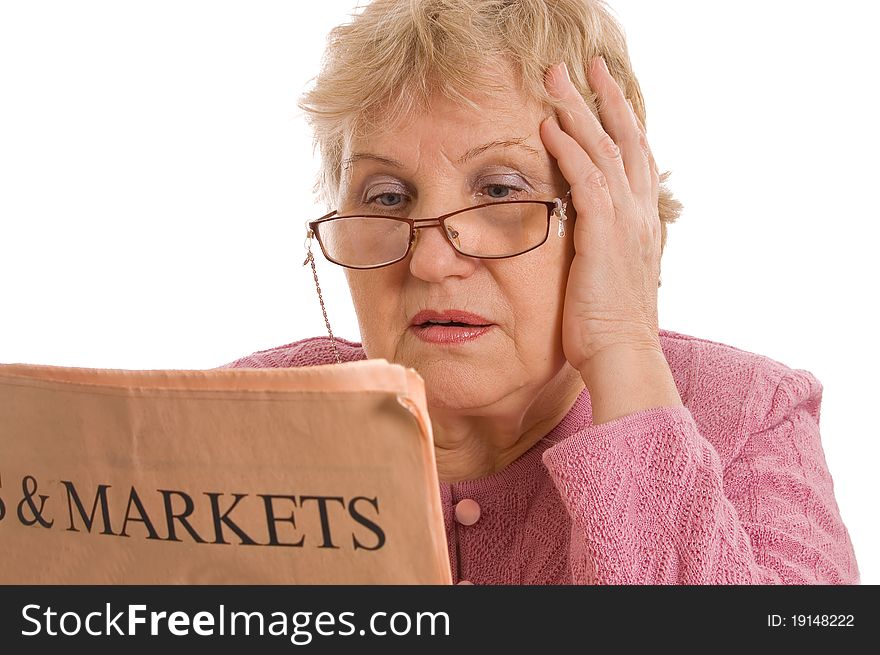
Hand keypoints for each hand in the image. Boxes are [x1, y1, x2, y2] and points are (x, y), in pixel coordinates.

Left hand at [540, 56, 662, 376]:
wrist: (622, 356)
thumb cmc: (609, 326)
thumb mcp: (611, 278)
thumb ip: (605, 248)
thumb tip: (590, 239)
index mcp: (642, 222)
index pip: (635, 157)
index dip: (621, 120)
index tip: (604, 92)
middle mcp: (640, 213)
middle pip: (625, 139)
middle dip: (604, 98)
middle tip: (585, 65)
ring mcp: (626, 221)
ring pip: (605, 149)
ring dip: (580, 110)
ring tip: (557, 79)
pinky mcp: (605, 234)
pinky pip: (586, 178)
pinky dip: (569, 149)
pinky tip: (550, 127)